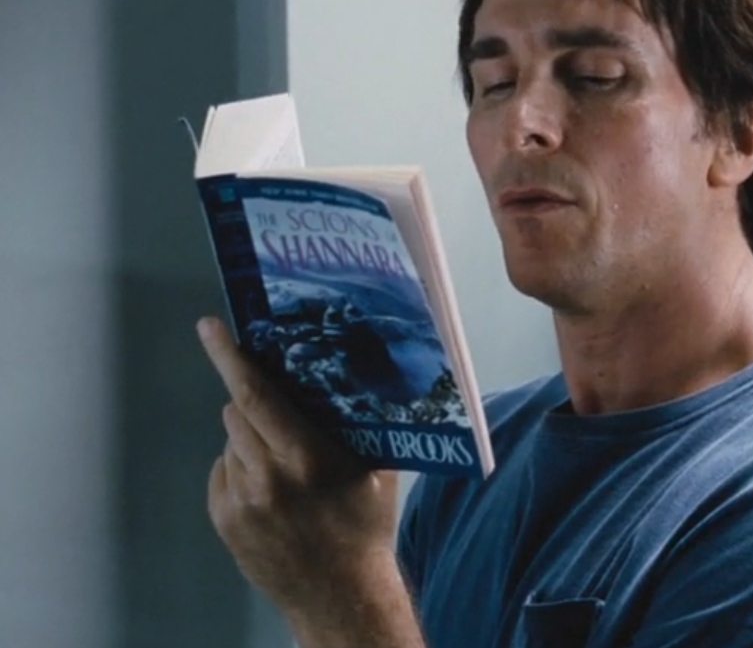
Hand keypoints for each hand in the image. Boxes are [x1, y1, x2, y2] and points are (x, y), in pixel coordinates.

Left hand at [199, 315, 398, 620]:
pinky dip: (243, 467)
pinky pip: (224, 469)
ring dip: (252, 437)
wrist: (340, 595)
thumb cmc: (365, 526)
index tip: (209, 326)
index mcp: (308, 457)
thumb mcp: (373, 468)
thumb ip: (353, 425)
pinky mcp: (224, 519)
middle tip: (282, 414)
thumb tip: (345, 375)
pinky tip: (272, 490)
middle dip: (255, 401)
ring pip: (232, 439)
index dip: (230, 356)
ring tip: (286, 466)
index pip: (257, 394)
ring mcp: (242, 500)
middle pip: (238, 411)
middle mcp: (269, 476)